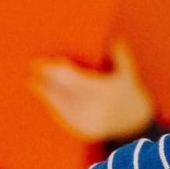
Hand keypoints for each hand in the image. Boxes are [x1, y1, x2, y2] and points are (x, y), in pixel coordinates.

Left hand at [31, 41, 154, 141]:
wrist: (136, 126)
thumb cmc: (130, 95)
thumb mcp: (130, 75)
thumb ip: (122, 56)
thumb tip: (116, 37)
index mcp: (105, 91)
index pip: (74, 77)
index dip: (58, 69)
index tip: (46, 61)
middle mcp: (95, 107)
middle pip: (65, 89)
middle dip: (48, 78)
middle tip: (34, 66)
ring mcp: (89, 120)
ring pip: (62, 104)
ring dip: (46, 92)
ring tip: (33, 82)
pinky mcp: (84, 130)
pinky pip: (65, 117)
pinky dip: (53, 106)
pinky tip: (45, 96)